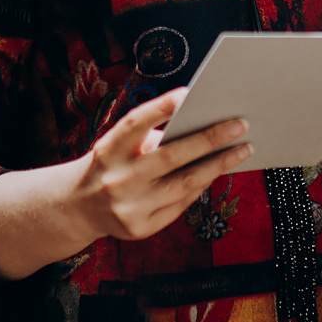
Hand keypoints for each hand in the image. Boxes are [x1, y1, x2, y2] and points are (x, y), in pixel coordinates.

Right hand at [73, 89, 250, 242]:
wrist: (79, 207)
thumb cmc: (110, 164)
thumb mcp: (117, 145)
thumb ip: (151, 137)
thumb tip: (201, 124)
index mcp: (108, 150)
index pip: (133, 124)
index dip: (159, 108)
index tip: (188, 93)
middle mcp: (117, 179)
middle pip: (169, 157)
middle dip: (208, 139)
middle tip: (240, 125)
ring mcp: (129, 207)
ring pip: (183, 184)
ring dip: (217, 165)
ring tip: (242, 150)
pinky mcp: (140, 228)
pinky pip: (180, 204)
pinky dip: (201, 186)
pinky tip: (218, 171)